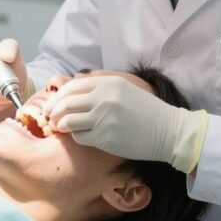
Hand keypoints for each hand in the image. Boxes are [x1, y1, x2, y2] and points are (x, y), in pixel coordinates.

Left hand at [43, 75, 207, 173]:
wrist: (169, 131)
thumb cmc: (145, 112)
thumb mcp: (123, 91)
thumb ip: (99, 89)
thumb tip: (71, 95)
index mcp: (108, 84)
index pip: (72, 87)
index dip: (58, 97)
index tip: (52, 105)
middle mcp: (104, 98)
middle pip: (66, 102)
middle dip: (54, 111)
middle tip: (50, 118)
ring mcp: (104, 117)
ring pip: (69, 120)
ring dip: (61, 125)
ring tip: (61, 128)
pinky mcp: (105, 137)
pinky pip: (80, 137)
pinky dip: (76, 137)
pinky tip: (81, 136)